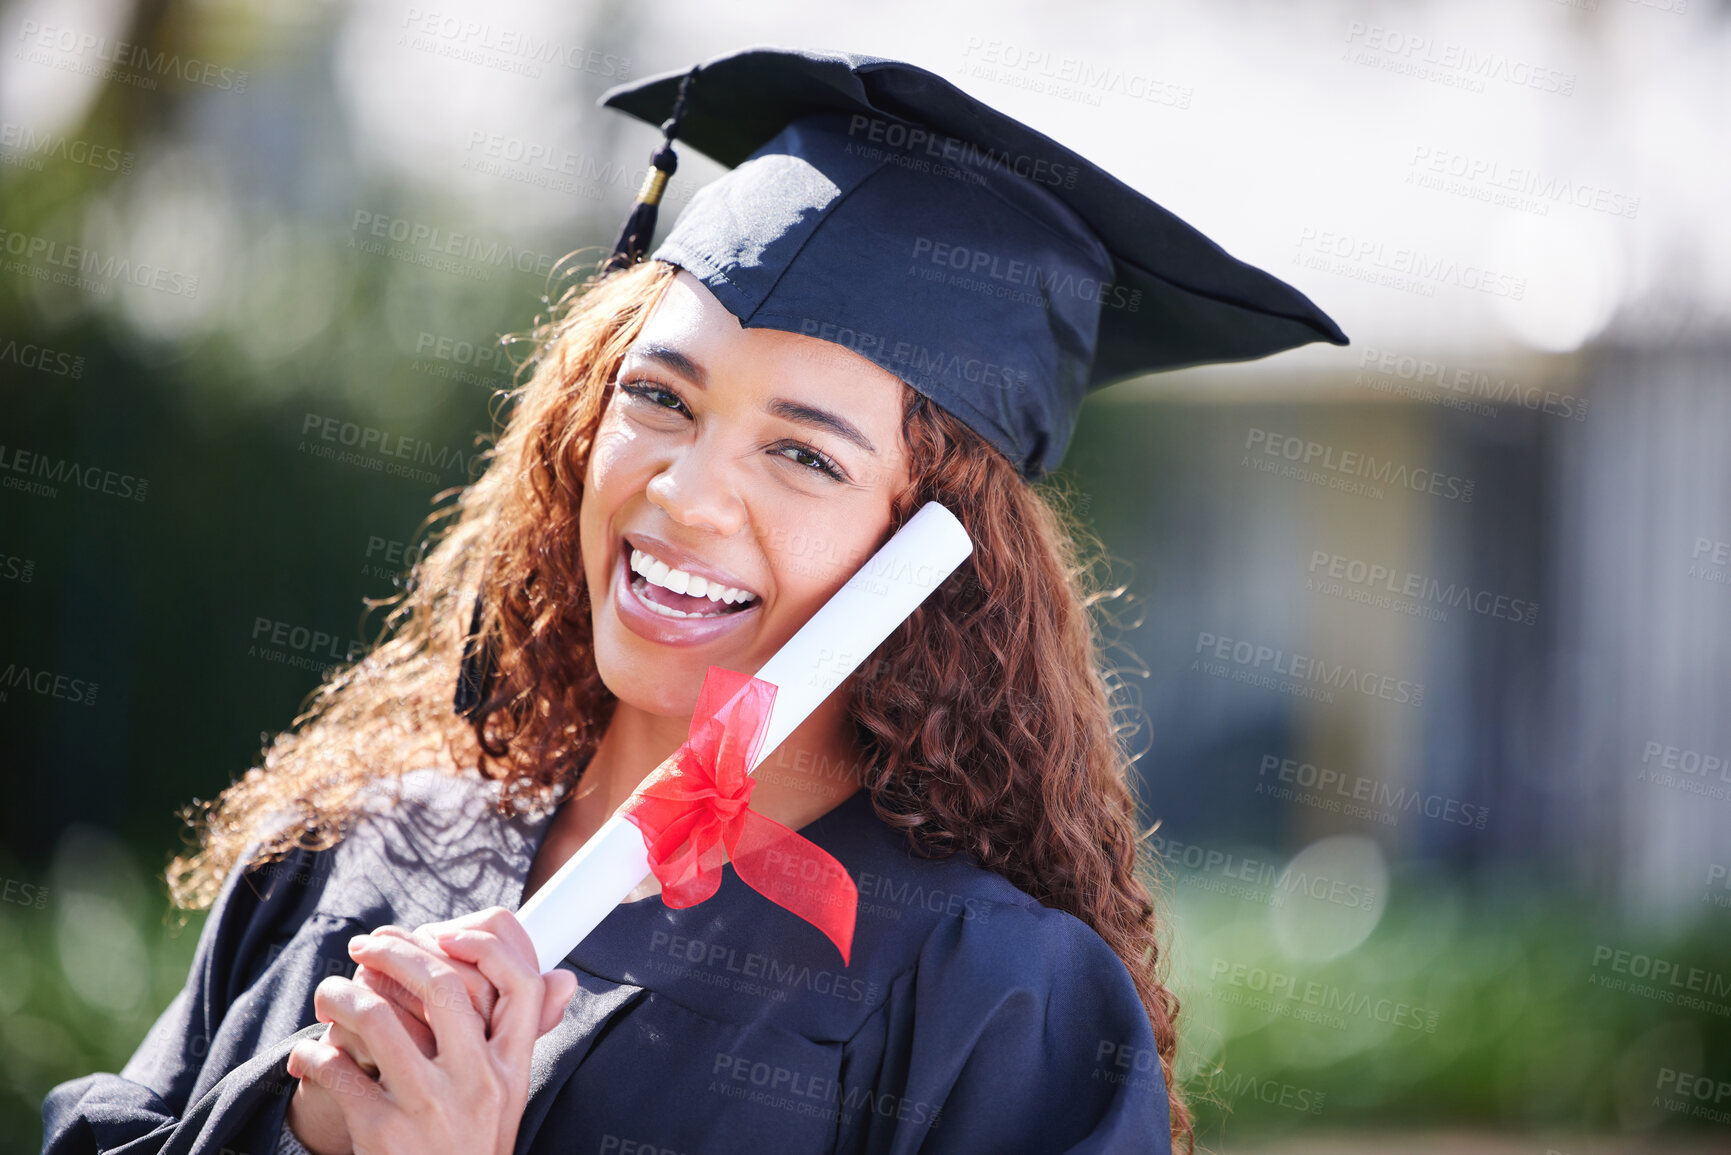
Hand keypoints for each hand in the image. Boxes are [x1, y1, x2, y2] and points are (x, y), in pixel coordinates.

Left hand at [286, 908, 577, 1154]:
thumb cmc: (469, 1149)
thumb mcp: (508, 1098)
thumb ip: (522, 1038)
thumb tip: (563, 979)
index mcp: (511, 1069)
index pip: (520, 984)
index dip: (486, 945)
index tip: (444, 933)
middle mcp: (477, 1083)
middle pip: (442, 984)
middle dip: (395, 951)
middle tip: (365, 945)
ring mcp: (430, 1106)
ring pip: (377, 1016)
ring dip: (340, 995)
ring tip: (328, 993)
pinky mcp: (382, 1132)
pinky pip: (337, 1069)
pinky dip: (312, 1055)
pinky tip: (307, 1057)